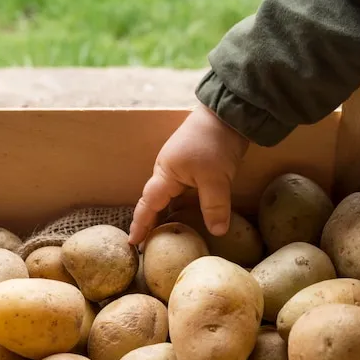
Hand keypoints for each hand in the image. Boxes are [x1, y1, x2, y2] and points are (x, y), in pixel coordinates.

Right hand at [128, 103, 248, 244]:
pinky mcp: (191, 165)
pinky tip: (185, 216)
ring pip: (167, 196)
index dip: (141, 224)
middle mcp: (167, 171)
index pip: (148, 204)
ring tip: (164, 236)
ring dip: (164, 214)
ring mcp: (178, 167)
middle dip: (149, 221)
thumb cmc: (214, 143)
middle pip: (153, 201)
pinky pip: (179, 191)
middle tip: (146, 244)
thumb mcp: (216, 178)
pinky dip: (178, 205)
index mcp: (166, 173)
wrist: (227, 115)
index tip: (132, 242)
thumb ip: (214, 206)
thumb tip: (217, 232)